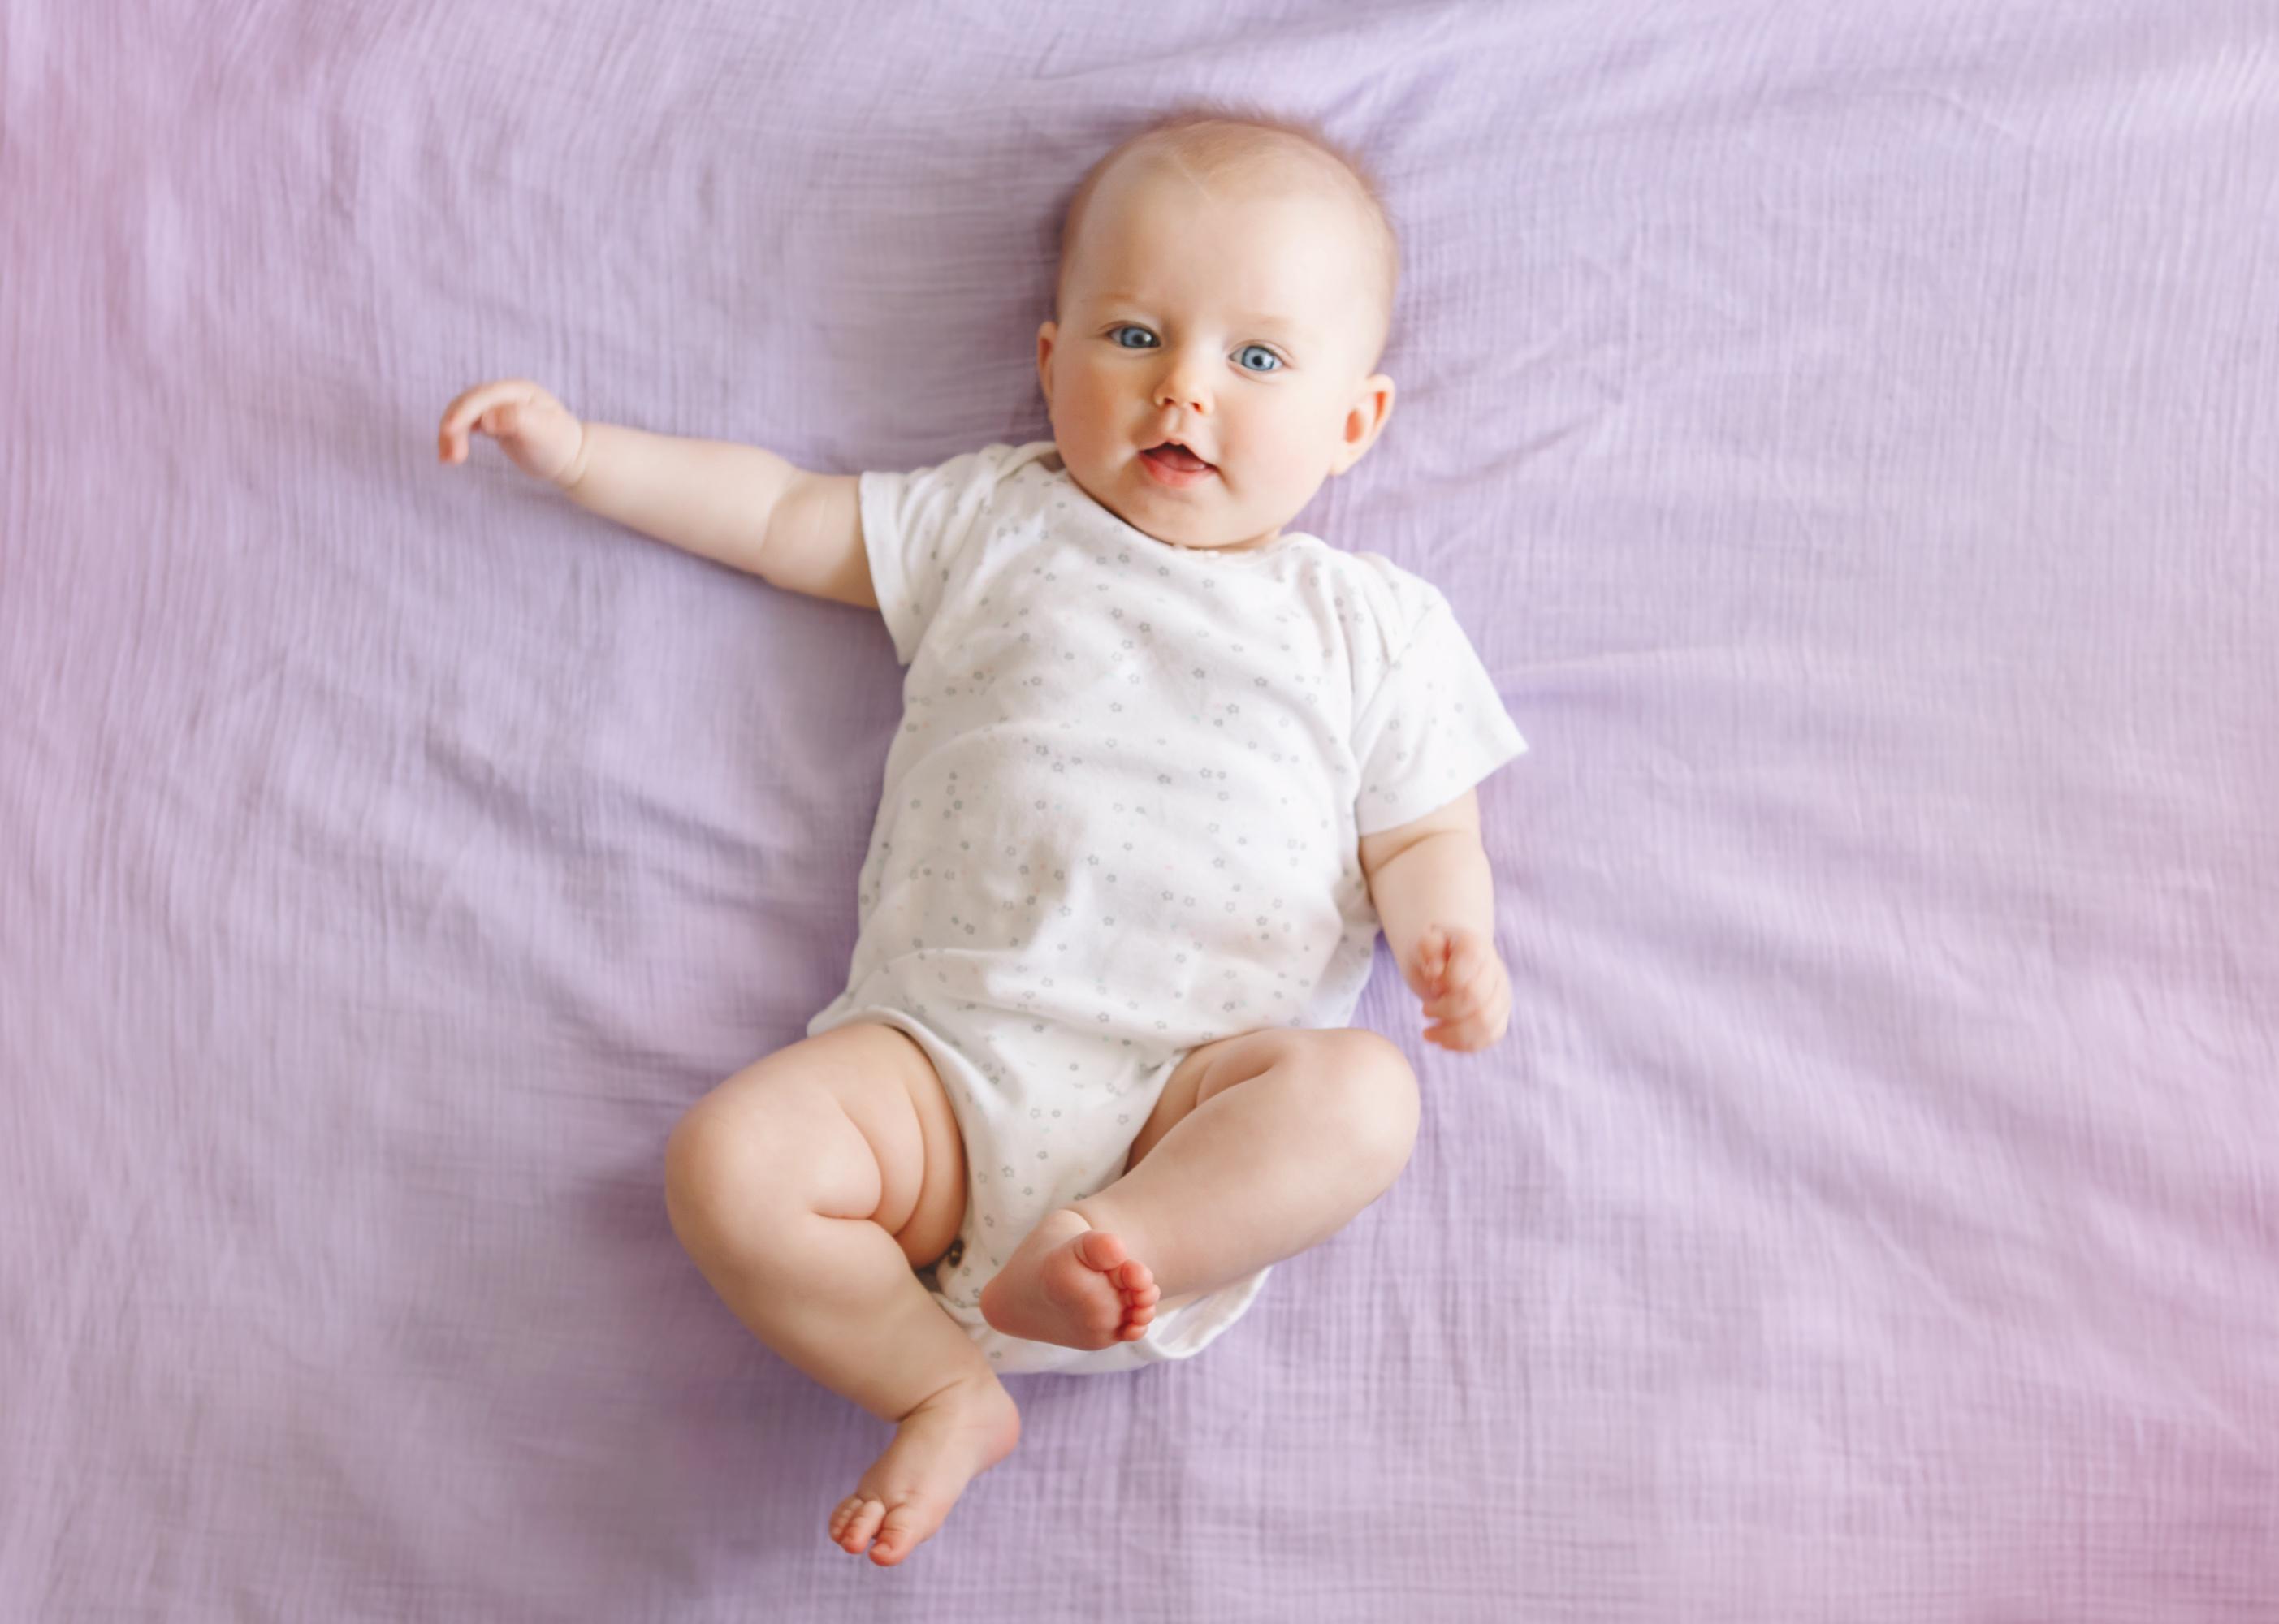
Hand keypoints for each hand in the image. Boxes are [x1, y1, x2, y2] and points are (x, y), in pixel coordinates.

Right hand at [437, 378, 586, 487]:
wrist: (569, 458)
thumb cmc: (559, 445)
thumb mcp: (543, 432)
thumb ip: (517, 420)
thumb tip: (487, 420)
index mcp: (518, 390)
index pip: (483, 396)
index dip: (464, 411)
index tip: (449, 431)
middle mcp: (504, 395)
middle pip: (467, 403)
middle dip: (453, 427)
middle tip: (450, 458)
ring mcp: (496, 407)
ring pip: (461, 414)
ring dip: (450, 434)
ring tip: (448, 460)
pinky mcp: (491, 422)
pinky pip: (465, 425)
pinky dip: (454, 438)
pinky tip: (450, 455)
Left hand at [1403, 924, 1509, 1051]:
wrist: (1452, 956)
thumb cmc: (1435, 950)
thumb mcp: (1426, 942)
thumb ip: (1429, 949)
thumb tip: (1435, 973)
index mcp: (1477, 948)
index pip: (1467, 973)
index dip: (1445, 984)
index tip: (1430, 980)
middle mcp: (1496, 972)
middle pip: (1476, 1001)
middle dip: (1444, 1011)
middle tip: (1424, 1011)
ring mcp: (1501, 996)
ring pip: (1485, 1025)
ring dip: (1451, 1034)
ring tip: (1428, 1033)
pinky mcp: (1500, 1017)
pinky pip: (1490, 1037)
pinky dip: (1463, 1044)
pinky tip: (1442, 1041)